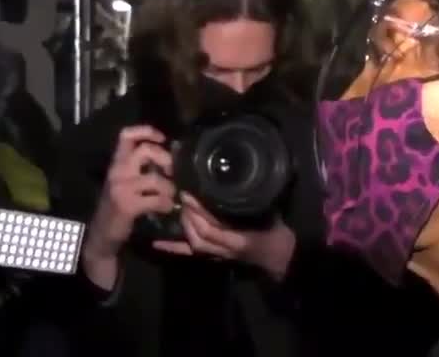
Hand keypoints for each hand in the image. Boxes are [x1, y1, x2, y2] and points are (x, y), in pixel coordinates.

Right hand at [83, 126, 175, 285]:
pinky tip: (167, 208)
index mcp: (117, 163)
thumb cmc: (117, 207)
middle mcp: (117, 172)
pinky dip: (166, 204)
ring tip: (171, 196)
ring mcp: (121, 188)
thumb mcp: (125, 182)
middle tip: (171, 172)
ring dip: (170, 187)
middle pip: (145, 150)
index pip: (126, 135)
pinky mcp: (127, 206)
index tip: (162, 138)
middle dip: (165, 159)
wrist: (102, 236)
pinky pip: (156, 199)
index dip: (146, 131)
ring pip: (155, 178)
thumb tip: (169, 156)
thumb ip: (140, 167)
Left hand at [152, 193, 296, 280]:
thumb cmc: (278, 236)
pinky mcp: (215, 256)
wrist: (282, 259)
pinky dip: (173, 248)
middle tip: (181, 195)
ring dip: (183, 226)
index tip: (191, 194)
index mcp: (239, 240)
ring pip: (194, 244)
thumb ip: (259, 201)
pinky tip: (157, 243)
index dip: (199, 212)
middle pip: (199, 236)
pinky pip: (191, 253)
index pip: (213, 228)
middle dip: (188, 216)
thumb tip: (249, 178)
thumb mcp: (272, 216)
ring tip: (176, 207)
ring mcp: (219, 255)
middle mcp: (225, 250)